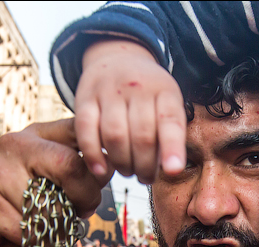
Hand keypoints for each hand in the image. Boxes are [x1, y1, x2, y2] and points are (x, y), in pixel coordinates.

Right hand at [0, 119, 108, 246]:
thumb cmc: (23, 201)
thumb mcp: (49, 175)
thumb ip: (78, 167)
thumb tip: (108, 167)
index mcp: (36, 134)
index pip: (79, 131)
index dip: (100, 155)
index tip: (104, 176)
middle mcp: (15, 145)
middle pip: (69, 165)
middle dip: (86, 195)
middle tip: (84, 210)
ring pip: (50, 205)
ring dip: (59, 226)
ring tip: (49, 227)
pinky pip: (28, 230)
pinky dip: (37, 243)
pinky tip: (29, 238)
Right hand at [76, 39, 185, 182]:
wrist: (117, 58)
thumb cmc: (147, 94)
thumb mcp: (167, 101)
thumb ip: (170, 131)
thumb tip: (168, 170)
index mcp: (164, 90)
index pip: (170, 120)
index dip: (172, 147)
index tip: (173, 170)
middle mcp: (137, 87)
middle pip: (142, 135)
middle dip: (145, 165)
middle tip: (145, 177)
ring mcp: (109, 91)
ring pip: (115, 136)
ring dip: (122, 163)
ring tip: (128, 171)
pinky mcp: (85, 97)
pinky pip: (87, 131)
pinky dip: (93, 155)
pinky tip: (102, 170)